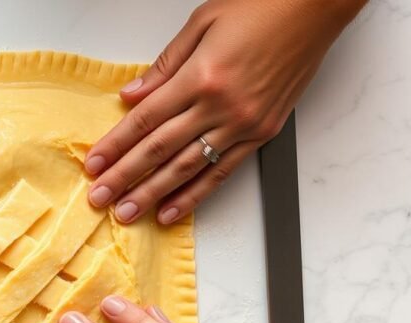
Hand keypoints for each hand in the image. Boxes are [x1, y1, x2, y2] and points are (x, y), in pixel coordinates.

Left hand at [84, 0, 364, 224]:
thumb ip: (164, 66)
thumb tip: (131, 95)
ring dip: (153, 194)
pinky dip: (195, 194)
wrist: (316, 7)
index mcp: (201, 77)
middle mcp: (222, 106)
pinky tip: (172, 210)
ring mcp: (244, 124)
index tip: (94, 165)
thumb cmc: (262, 6)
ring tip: (128, 212)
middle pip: (160, 150)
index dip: (115, 146)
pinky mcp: (262, 133)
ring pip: (188, 168)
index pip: (145, 121)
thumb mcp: (202, 23)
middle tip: (100, 198)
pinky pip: (222, 172)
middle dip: (125, 178)